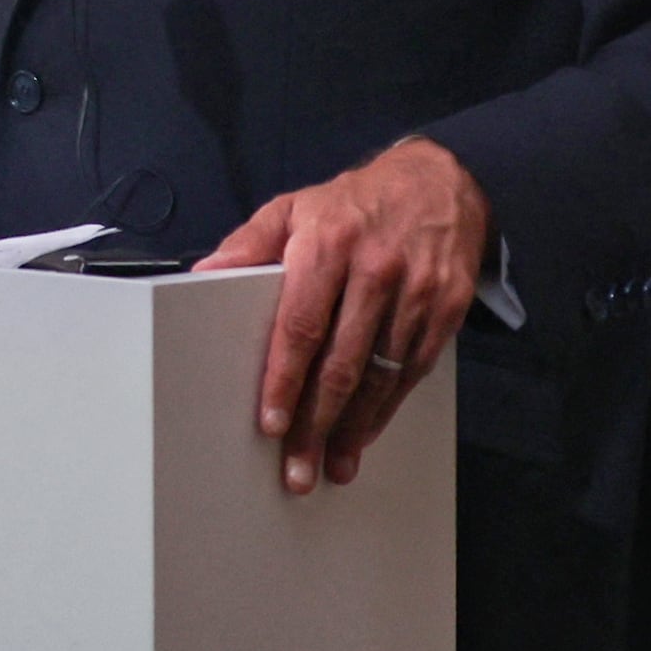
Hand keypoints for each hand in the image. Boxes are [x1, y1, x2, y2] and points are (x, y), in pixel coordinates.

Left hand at [198, 135, 490, 495]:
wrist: (441, 183)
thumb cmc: (355, 203)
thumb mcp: (294, 207)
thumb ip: (248, 244)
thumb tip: (202, 274)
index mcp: (329, 245)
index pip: (300, 325)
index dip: (284, 378)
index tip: (270, 421)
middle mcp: (375, 272)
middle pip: (340, 363)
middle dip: (316, 423)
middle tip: (298, 467)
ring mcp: (416, 294)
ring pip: (379, 377)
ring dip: (354, 428)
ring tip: (332, 465)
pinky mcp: (447, 311)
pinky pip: (411, 373)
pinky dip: (387, 409)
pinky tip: (366, 433)